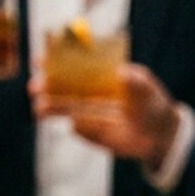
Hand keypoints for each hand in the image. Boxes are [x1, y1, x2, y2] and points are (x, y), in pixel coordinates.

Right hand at [33, 64, 180, 166]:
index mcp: (100, 73)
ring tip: (39, 109)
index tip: (41, 59)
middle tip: (35, 87)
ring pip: (61, 106)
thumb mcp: (148, 92)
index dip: (57, 59)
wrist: (159, 136)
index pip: (74, 62)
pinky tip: (83, 126)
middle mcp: (89, 89)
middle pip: (61, 84)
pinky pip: (76, 127)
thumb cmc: (154, 106)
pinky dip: (76, 126)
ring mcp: (85, 110)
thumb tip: (122, 72)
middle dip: (46, 84)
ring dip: (48, 106)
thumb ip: (136, 83)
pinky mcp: (86, 129)